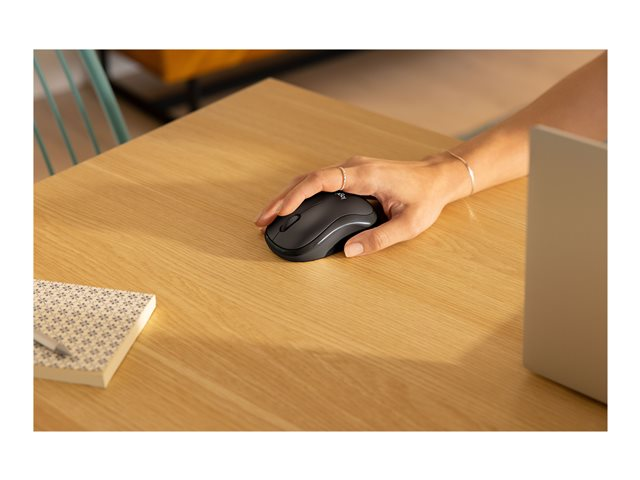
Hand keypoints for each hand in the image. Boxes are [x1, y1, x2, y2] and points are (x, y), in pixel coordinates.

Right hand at [255, 154, 468, 256]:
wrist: (437, 178)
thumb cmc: (425, 198)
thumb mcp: (409, 224)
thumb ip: (379, 239)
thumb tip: (349, 252)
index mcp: (365, 175)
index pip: (321, 179)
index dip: (297, 194)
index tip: (280, 210)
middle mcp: (353, 168)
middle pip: (307, 179)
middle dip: (281, 199)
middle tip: (262, 221)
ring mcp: (350, 170)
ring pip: (309, 179)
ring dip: (287, 196)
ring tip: (269, 218)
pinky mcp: (350, 176)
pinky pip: (319, 182)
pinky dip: (300, 195)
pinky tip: (291, 209)